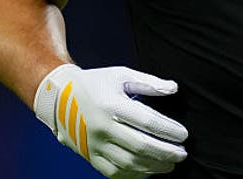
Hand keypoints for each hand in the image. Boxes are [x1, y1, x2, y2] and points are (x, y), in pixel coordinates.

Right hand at [33, 64, 187, 178]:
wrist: (58, 98)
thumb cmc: (95, 84)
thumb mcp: (121, 75)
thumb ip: (148, 82)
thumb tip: (173, 88)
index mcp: (112, 105)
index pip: (147, 122)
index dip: (169, 130)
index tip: (184, 135)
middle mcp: (102, 127)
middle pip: (140, 146)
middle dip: (166, 152)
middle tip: (182, 153)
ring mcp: (94, 144)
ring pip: (128, 163)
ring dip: (153, 166)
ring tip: (170, 164)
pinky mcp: (89, 156)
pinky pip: (114, 172)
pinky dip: (133, 175)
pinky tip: (148, 171)